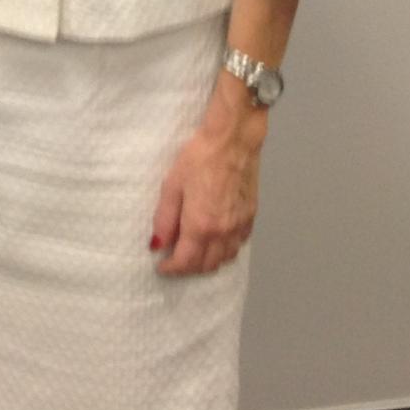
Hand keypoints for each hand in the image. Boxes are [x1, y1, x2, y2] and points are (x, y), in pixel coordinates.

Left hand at [150, 99, 266, 276]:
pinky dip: (225, 251)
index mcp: (202, 226)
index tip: (161, 267)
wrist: (233, 140)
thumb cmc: (199, 158)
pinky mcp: (251, 217)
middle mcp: (224, 232)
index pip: (186, 262)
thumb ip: (165, 218)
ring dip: (208, 262)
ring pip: (226, 259)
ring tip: (193, 253)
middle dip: (188, 268)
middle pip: (207, 265)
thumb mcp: (172, 185)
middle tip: (174, 260)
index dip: (171, 268)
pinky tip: (216, 240)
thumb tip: (157, 244)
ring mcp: (241, 226)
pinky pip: (239, 246)